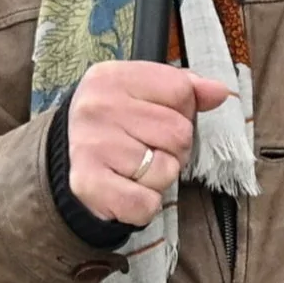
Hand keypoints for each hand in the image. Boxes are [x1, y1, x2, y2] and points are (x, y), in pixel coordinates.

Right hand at [66, 59, 233, 228]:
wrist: (64, 161)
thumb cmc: (115, 124)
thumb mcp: (143, 93)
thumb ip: (185, 87)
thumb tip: (219, 92)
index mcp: (111, 77)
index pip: (181, 91)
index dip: (182, 110)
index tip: (158, 118)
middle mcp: (97, 107)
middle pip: (179, 133)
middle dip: (175, 148)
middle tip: (147, 149)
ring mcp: (91, 146)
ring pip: (167, 170)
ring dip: (160, 177)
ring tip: (135, 168)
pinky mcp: (88, 184)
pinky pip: (146, 203)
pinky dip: (145, 205)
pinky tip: (127, 190)